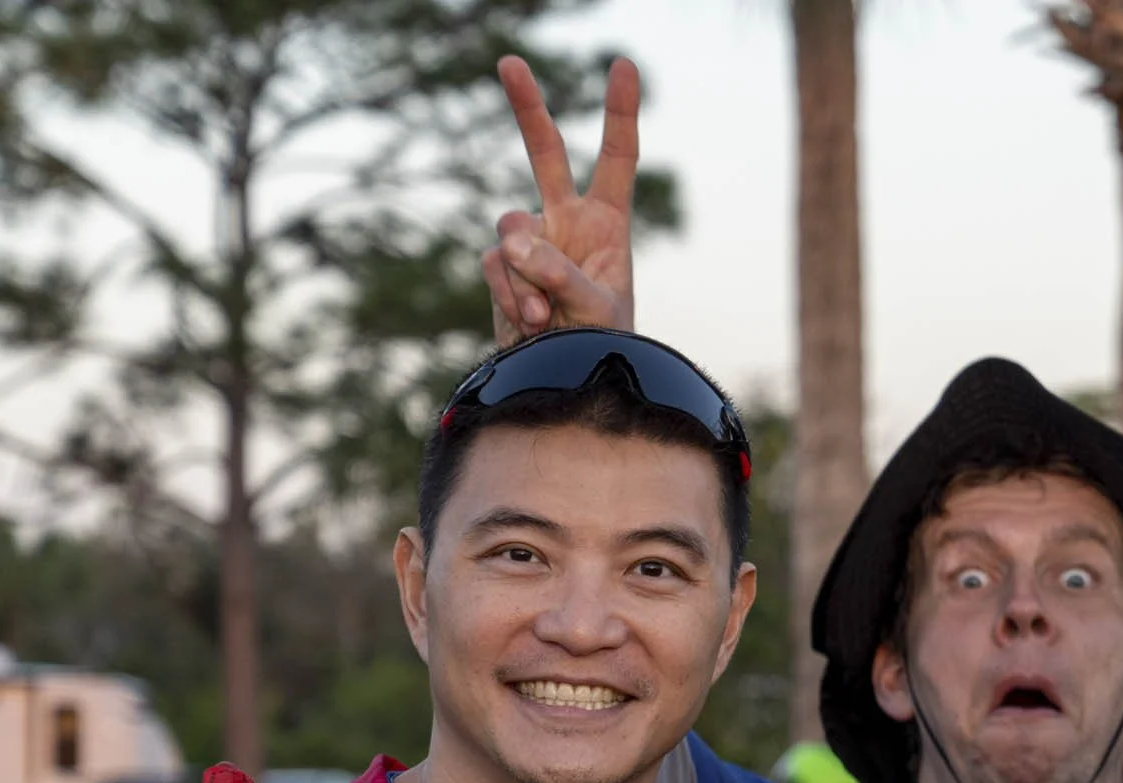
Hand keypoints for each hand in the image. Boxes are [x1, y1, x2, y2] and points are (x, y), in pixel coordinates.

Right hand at [481, 54, 640, 346]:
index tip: (624, 65)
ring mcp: (530, 241)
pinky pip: (498, 265)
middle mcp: (566, 220)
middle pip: (543, 152)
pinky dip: (512, 295)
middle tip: (510, 62)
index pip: (616, 158)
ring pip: (512, 228)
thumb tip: (515, 245)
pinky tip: (533, 325)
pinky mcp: (503, 265)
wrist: (565, 380)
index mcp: (607, 221)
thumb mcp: (596, 311)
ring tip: (549, 317)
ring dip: (529, 275)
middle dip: (526, 107)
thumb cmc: (600, 344)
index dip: (620, 112)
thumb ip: (560, 275)